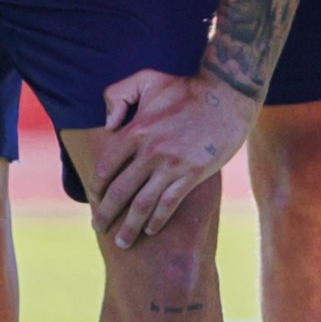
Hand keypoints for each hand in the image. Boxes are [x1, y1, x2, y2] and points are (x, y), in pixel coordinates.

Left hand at [84, 69, 251, 244]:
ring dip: (130, 226)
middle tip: (98, 227)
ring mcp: (172, 165)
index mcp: (135, 130)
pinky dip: (157, 220)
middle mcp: (150, 151)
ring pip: (143, 204)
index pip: (106, 167)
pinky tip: (150, 230)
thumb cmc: (185, 88)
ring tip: (122, 241)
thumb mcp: (146, 80)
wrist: (227, 96)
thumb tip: (108, 125)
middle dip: (106, 213)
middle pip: (120, 191)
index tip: (94, 199)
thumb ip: (118, 96)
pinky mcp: (193, 175)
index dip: (97, 187)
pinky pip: (169, 204)